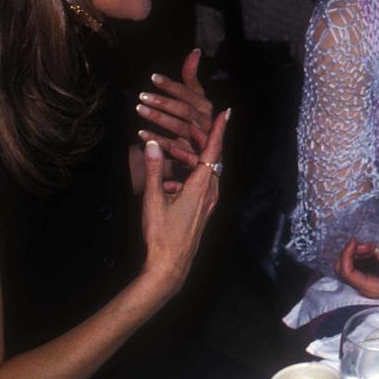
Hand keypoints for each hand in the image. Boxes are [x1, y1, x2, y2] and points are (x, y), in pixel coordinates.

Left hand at [136, 49, 212, 167]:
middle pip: (184, 110)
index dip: (172, 86)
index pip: (190, 94)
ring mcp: (198, 140)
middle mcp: (205, 122)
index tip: (153, 78)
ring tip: (139, 109)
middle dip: (163, 102)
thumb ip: (191, 77)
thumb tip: (195, 51)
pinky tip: (140, 134)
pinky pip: (172, 147)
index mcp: (206, 108)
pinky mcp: (189, 155)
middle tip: (141, 96)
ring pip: (179, 127)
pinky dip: (156, 140)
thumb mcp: (195, 99)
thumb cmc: (196, 121)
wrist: (203, 154)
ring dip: (158, 118)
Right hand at [138, 108, 228, 297]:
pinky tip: (170, 180)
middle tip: (194, 123)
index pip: (213, 151)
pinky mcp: (203, 210)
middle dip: (205, 139)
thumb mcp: (154, 199)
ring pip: (207, 171)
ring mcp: (209, 202)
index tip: (226, 112)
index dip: (219, 130)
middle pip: (213, 158)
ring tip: (179, 147)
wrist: (170, 265)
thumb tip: (152, 144)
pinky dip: (190, 174)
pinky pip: (202, 184)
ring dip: (195, 157)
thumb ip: (154, 170)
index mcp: (201, 185)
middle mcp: (210, 191)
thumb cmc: (161, 234)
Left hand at [335, 238, 378, 300]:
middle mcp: (365, 288)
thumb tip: (378, 250)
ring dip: (354, 253)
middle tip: (365, 242)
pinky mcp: (370, 279)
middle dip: (349, 253)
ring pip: (348, 267)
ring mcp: (367, 284)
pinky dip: (359, 255)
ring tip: (370, 245)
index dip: (346, 255)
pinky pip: (357, 266)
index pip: (347, 273)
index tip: (355, 240)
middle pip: (343, 270)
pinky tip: (372, 249)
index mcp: (371, 288)